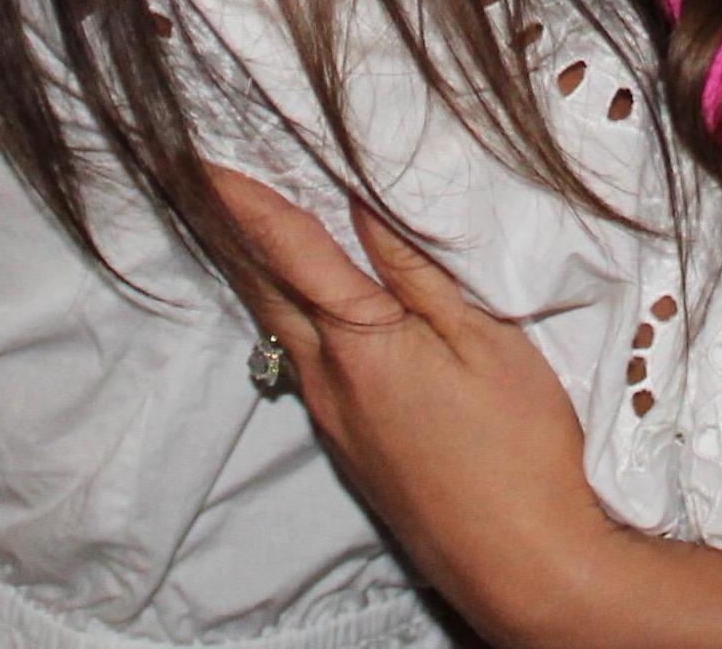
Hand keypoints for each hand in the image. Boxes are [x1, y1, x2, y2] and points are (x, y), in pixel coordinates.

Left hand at [210, 172, 721, 648]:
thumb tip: (362, 199)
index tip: (199, 155)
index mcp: (358, 342)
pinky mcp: (353, 446)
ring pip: (277, 324)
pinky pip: (301, 358)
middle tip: (195, 176)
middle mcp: (328, 380)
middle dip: (227, 228)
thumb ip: (415, 266)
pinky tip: (298, 298)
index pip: (286, 248)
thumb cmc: (519, 448)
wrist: (527, 567)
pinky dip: (285, 310)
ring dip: (253, 268)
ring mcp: (335, 419)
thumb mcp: (483, 337)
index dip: (241, 198)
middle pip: (262, 287)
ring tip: (234, 221)